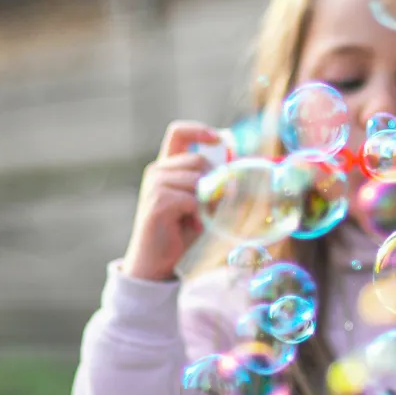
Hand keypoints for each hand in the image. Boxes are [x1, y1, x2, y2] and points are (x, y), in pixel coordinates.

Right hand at [122, 121, 220, 280]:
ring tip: (203, 220)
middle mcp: (157, 172)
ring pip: (197, 179)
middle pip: (198, 159)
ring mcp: (154, 186)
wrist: (157, 264)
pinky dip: (200, 214)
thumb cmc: (183, 234)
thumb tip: (241, 172)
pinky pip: (191, 198)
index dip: (199, 130)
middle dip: (215, 181)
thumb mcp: (202, 204)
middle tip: (216, 206)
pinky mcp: (157, 203)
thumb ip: (215, 186)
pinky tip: (194, 227)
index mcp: (167, 168)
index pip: (178, 133)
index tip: (218, 139)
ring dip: (209, 201)